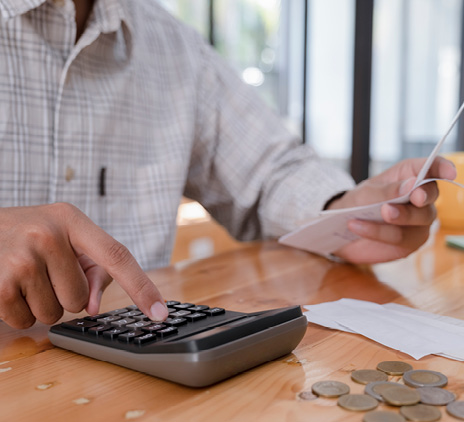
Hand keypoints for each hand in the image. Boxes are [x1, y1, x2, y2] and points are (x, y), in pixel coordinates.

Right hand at [0, 203, 167, 328]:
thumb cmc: (31, 235)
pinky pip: (25, 320)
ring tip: (27, 278)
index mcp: (72, 220)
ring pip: (54, 314)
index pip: (117, 256)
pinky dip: (20, 313)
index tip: (161, 312)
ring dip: (42, 305)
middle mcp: (49, 235)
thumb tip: (91, 308)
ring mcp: (23, 257)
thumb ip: (91, 271)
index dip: (142, 287)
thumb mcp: (65, 239)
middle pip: (79, 298)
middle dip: (64, 295)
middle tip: (45, 273)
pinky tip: (11, 286)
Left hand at [327, 156, 455, 263]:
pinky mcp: (410, 241)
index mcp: (409, 176)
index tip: (449, 173)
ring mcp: (418, 222)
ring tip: (379, 213)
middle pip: (430, 195)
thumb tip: (412, 185)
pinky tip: (359, 227)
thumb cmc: (357, 203)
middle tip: (412, 196)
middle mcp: (419, 198)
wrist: (341, 229)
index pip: (432, 168)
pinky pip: (401, 237)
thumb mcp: (365, 193)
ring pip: (421, 218)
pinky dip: (379, 232)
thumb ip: (387, 190)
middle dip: (422, 196)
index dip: (443, 168)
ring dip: (400, 216)